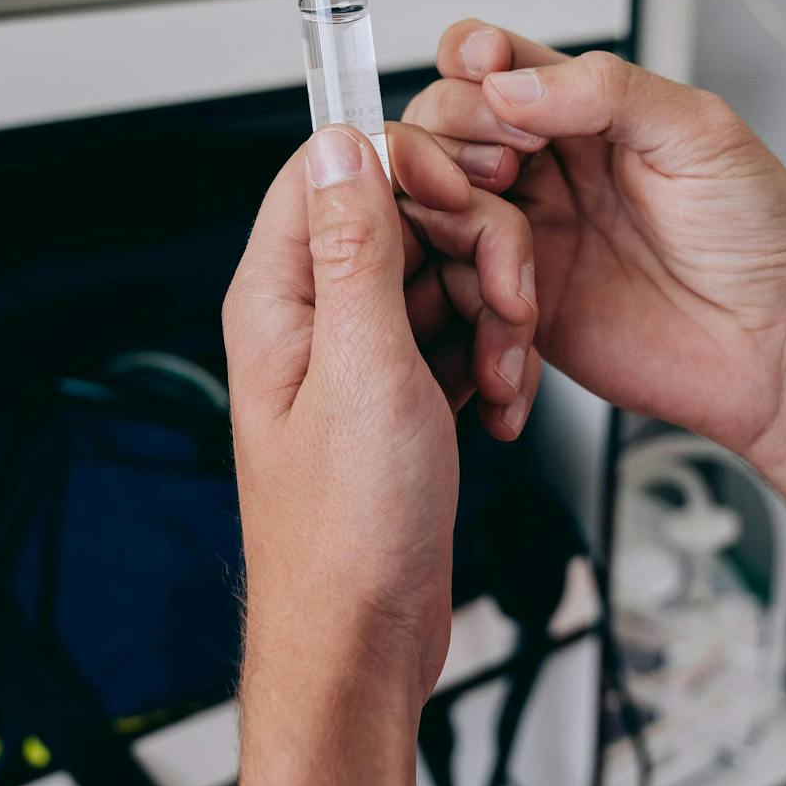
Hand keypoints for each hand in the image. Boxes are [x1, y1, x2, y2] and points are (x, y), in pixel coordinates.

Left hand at [223, 123, 539, 698]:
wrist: (365, 640)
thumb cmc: (346, 533)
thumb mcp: (362, 371)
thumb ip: (353, 251)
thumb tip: (338, 145)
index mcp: (280, 300)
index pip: (328, 172)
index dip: (406, 166)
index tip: (466, 194)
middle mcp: (313, 319)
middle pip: (403, 219)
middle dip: (473, 253)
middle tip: (505, 310)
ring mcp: (358, 358)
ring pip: (442, 278)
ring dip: (493, 315)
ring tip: (505, 378)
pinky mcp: (398, 394)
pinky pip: (458, 337)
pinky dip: (493, 361)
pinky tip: (503, 405)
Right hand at [402, 21, 785, 454]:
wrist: (779, 348)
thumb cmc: (763, 239)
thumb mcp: (700, 133)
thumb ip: (605, 92)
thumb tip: (511, 85)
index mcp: (587, 112)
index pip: (492, 60)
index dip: (471, 58)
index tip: (486, 73)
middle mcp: (546, 167)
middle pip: (443, 122)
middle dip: (456, 133)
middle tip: (510, 165)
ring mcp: (528, 234)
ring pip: (432, 199)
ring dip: (448, 209)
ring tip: (502, 236)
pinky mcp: (518, 303)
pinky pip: (453, 282)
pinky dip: (462, 285)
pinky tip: (513, 296)